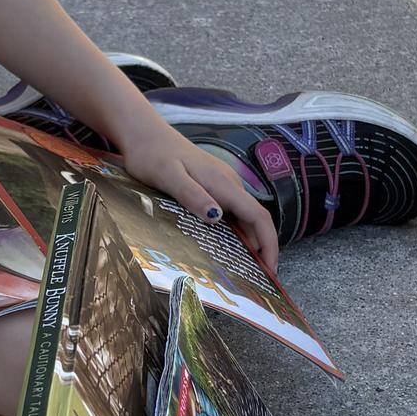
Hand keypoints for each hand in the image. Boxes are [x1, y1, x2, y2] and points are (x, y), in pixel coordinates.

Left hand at [107, 102, 280, 275]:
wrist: (145, 133)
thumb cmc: (152, 155)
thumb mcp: (168, 177)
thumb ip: (192, 195)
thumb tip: (217, 216)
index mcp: (223, 184)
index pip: (258, 216)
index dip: (269, 244)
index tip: (272, 271)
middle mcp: (229, 184)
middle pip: (255, 219)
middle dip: (263, 249)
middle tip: (257, 282)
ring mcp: (222, 183)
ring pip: (244, 216)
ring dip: (250, 242)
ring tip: (244, 272)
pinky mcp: (213, 184)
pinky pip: (232, 211)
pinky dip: (236, 232)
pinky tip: (226, 247)